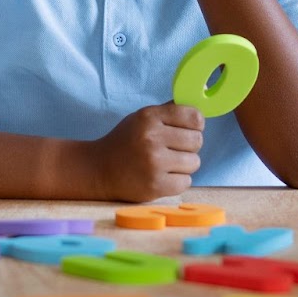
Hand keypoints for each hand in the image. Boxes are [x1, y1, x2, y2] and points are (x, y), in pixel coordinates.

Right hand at [89, 102, 203, 200]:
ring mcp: (153, 163)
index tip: (188, 129)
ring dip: (184, 165)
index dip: (196, 124)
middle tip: (174, 149)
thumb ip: (169, 112)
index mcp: (150, 117)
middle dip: (189, 146)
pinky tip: (163, 177)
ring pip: (194, 162)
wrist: (98, 170)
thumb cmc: (125, 142)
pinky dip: (178, 181)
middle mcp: (152, 138)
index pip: (194, 116)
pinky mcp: (155, 186)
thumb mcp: (142, 118)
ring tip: (167, 164)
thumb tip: (199, 111)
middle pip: (197, 140)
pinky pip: (186, 182)